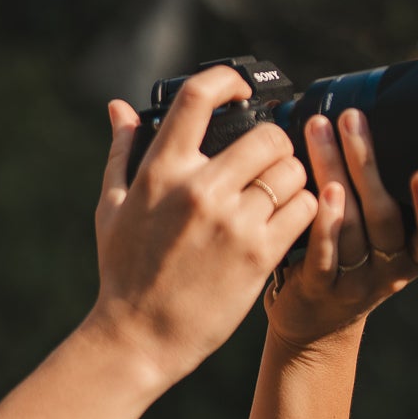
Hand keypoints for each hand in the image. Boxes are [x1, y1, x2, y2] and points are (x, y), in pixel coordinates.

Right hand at [92, 68, 317, 389]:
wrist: (140, 338)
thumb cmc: (124, 273)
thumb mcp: (112, 208)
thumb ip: (122, 153)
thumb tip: (120, 107)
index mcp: (161, 172)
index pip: (198, 98)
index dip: (228, 81)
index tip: (241, 90)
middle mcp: (199, 190)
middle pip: (267, 135)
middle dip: (274, 144)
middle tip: (268, 163)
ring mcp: (232, 222)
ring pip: (292, 170)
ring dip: (292, 178)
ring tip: (277, 196)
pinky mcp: (259, 253)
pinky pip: (305, 208)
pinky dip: (303, 210)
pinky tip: (285, 223)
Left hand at [267, 109, 417, 352]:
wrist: (313, 327)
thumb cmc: (347, 266)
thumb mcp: (376, 238)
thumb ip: (380, 197)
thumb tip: (366, 123)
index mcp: (413, 256)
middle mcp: (389, 270)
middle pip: (384, 216)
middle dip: (367, 162)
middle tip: (353, 118)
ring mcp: (353, 283)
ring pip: (349, 226)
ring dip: (334, 172)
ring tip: (320, 132)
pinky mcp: (319, 290)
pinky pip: (323, 255)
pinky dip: (322, 222)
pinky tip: (315, 192)